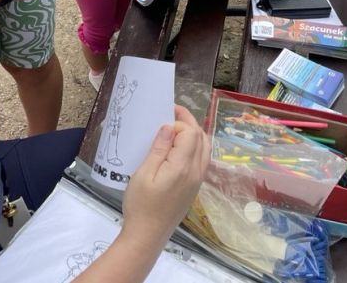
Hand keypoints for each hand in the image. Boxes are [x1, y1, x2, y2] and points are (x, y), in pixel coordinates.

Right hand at [122, 106, 209, 247]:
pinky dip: (196, 147)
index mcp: (182, 167)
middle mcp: (196, 172)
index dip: (179, 121)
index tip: (163, 115)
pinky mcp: (195, 188)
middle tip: (171, 112)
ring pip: (205, 148)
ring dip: (194, 134)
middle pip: (201, 138)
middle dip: (189, 122)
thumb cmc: (141, 204)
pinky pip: (202, 160)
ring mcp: (198, 181)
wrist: (147, 235)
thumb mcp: (144, 173)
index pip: (190, 133)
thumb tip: (170, 126)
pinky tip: (180, 147)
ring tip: (176, 127)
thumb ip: (159, 148)